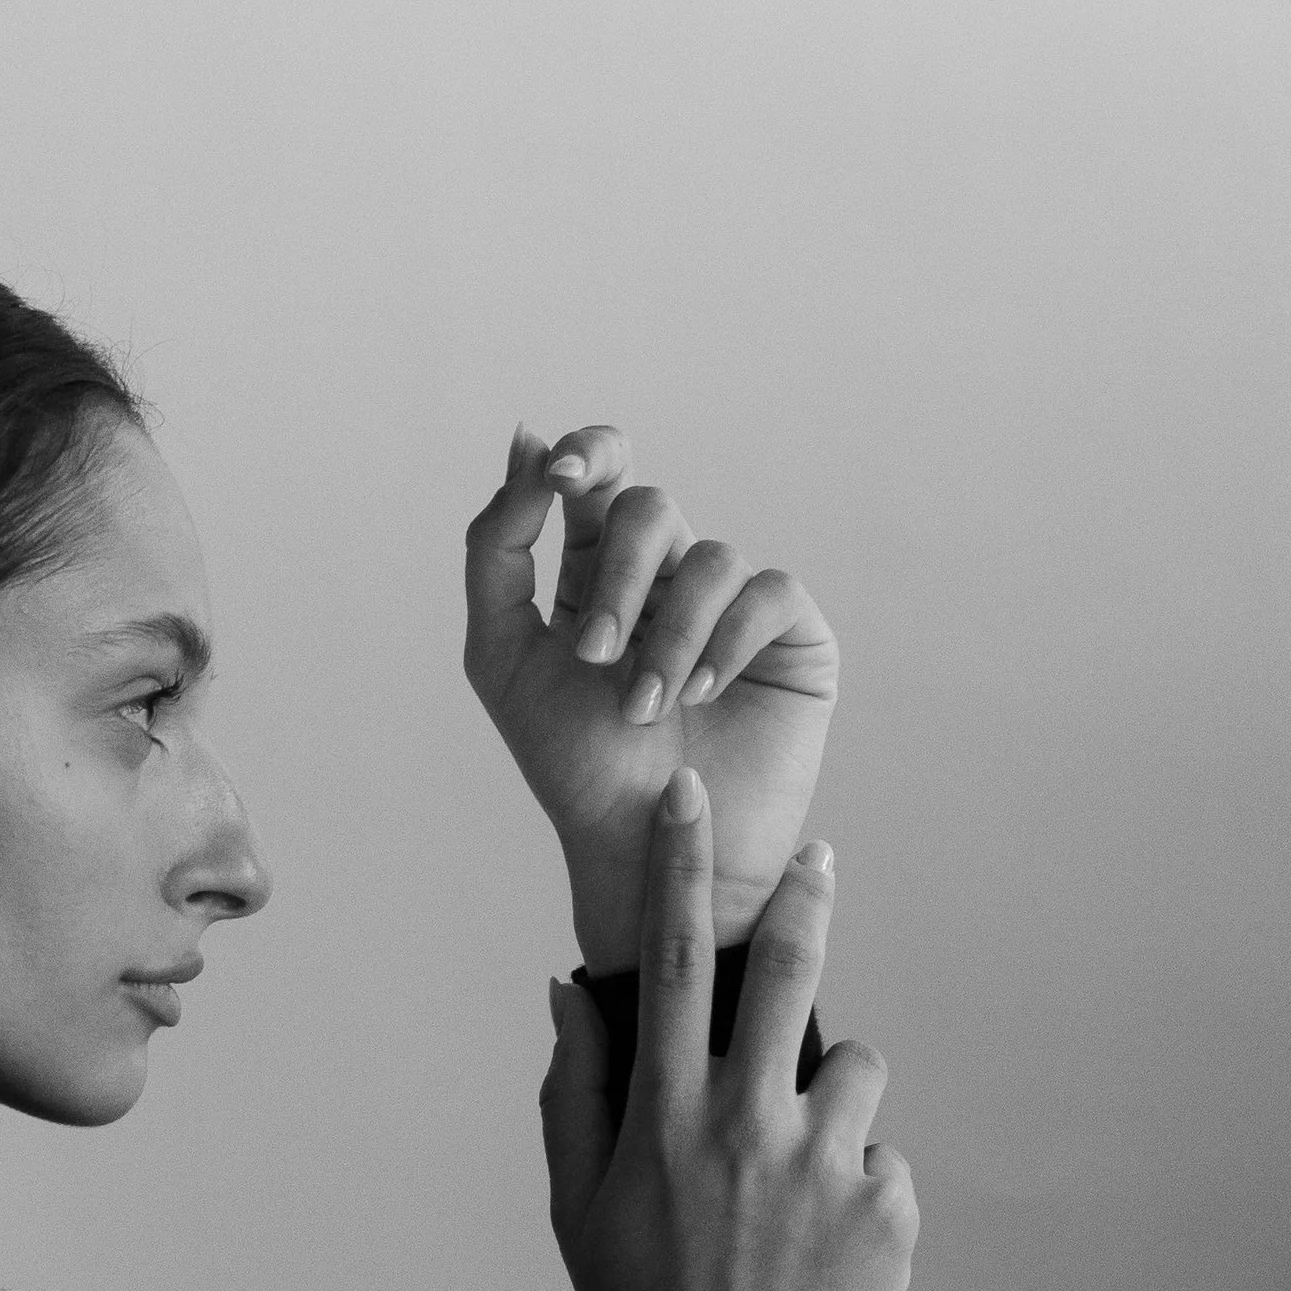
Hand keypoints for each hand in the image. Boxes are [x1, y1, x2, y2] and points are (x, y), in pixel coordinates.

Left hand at [464, 423, 838, 972]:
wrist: (642, 852)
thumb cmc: (573, 767)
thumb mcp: (503, 658)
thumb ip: (497, 552)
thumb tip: (526, 438)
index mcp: (600, 577)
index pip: (601, 478)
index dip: (586, 454)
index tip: (558, 474)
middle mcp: (670, 581)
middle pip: (648, 508)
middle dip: (615, 576)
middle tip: (593, 656)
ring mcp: (734, 607)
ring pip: (707, 557)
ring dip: (663, 636)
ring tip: (644, 708)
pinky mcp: (793, 638)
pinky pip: (768, 590)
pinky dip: (724, 641)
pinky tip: (700, 694)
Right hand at [537, 766, 913, 1290]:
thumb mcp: (576, 1215)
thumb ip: (572, 1095)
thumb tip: (566, 996)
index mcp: (665, 1122)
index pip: (674, 965)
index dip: (678, 871)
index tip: (687, 803)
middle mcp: (748, 1127)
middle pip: (788, 970)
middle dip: (804, 900)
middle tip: (818, 863)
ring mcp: (827, 1165)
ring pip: (854, 1070)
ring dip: (831, 1102)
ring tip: (797, 1184)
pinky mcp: (889, 1209)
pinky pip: (882, 1158)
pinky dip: (857, 1188)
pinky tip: (822, 1251)